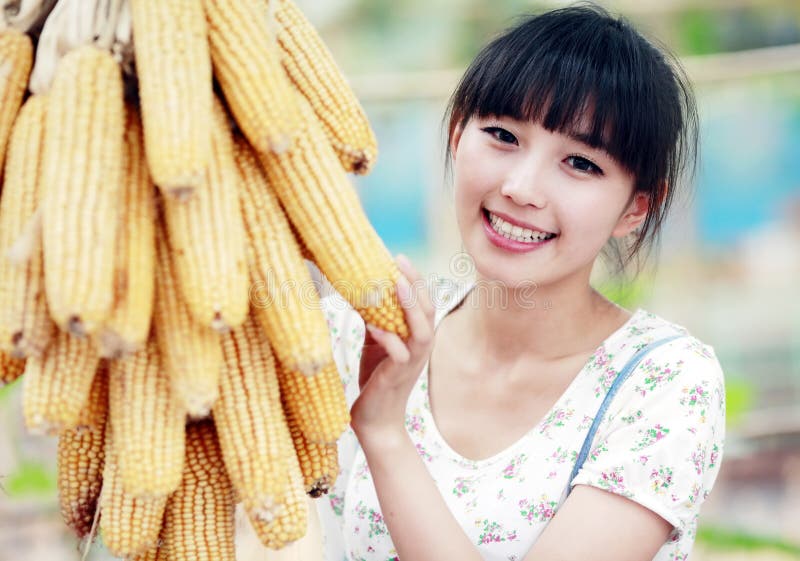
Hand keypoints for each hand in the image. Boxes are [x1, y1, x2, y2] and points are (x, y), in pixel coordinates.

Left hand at [351, 254, 435, 439]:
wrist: (375, 419)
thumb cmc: (376, 378)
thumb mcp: (377, 342)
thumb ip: (376, 319)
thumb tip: (362, 291)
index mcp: (417, 336)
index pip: (422, 301)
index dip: (414, 279)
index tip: (398, 257)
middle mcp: (420, 347)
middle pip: (427, 308)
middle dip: (415, 282)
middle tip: (399, 260)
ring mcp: (412, 362)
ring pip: (422, 329)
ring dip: (409, 305)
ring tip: (397, 283)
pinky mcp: (398, 376)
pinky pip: (401, 353)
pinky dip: (389, 337)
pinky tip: (374, 326)